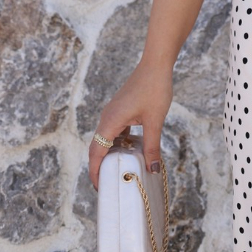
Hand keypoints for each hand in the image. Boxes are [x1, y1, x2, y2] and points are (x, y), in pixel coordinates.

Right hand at [88, 59, 173, 190]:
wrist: (156, 63)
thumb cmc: (155, 88)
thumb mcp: (155, 121)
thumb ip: (152, 146)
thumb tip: (153, 169)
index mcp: (111, 121)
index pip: (96, 153)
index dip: (95, 172)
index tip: (101, 189)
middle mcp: (107, 117)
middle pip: (98, 147)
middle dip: (101, 167)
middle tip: (110, 185)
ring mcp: (113, 112)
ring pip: (106, 138)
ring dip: (111, 154)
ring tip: (121, 170)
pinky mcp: (120, 108)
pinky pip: (114, 130)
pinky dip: (119, 142)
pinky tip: (132, 148)